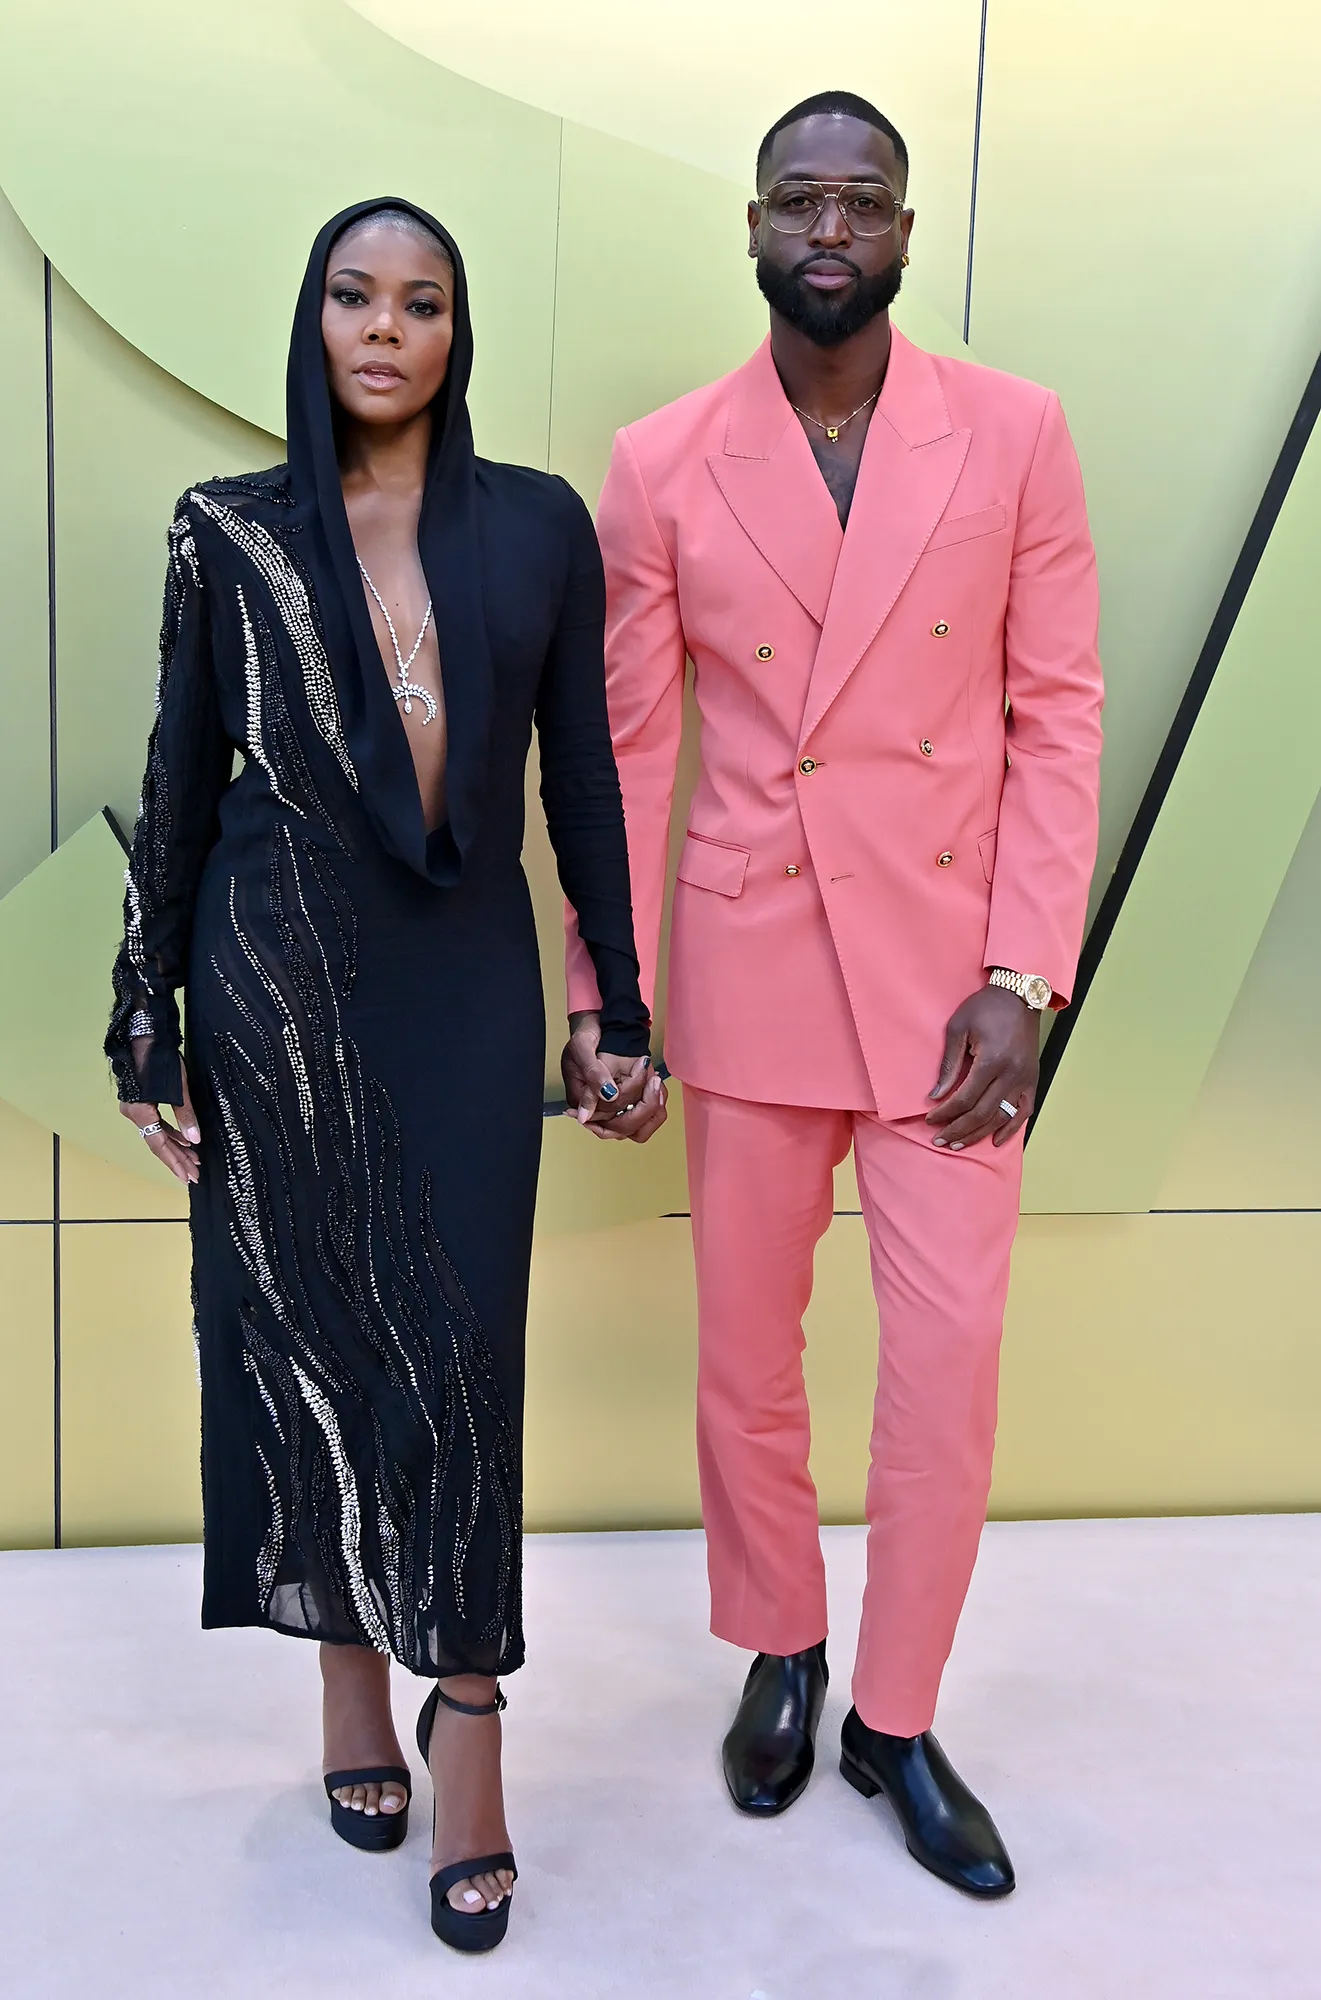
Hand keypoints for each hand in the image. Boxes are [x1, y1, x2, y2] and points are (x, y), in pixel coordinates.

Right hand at [118, 1060, 201, 1183]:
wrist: (145, 1035)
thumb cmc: (161, 1060)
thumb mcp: (179, 1090)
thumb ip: (186, 1116)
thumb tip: (195, 1140)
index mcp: (139, 1113)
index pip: (159, 1145)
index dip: (175, 1162)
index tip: (188, 1177)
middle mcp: (133, 1114)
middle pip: (157, 1143)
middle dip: (177, 1159)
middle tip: (194, 1174)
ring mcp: (135, 1107)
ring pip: (156, 1134)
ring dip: (175, 1147)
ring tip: (194, 1159)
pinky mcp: (141, 1100)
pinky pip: (155, 1123)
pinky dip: (170, 1132)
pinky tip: (185, 1139)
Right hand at [561, 1011, 667, 1143]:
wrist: (598, 1029)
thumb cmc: (586, 1036)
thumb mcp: (583, 1047)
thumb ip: (594, 1073)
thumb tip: (608, 1096)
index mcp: (580, 1101)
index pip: (607, 1118)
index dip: (628, 1102)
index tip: (642, 1074)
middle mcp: (597, 1110)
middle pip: (624, 1128)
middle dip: (645, 1105)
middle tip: (653, 1079)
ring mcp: (612, 1109)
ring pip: (638, 1128)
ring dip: (652, 1107)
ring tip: (656, 1081)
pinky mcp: (626, 1104)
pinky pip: (646, 1117)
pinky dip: (656, 1103)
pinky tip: (656, 1084)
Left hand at [926, 985, 1038, 1150]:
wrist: (1019, 995)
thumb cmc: (985, 1008)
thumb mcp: (959, 1028)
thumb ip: (949, 1064)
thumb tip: (937, 1095)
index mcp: (992, 1060)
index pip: (965, 1098)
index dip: (945, 1113)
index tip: (929, 1121)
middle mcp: (1012, 1074)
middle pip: (982, 1113)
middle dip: (958, 1130)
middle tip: (940, 1141)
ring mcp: (1025, 1079)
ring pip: (1002, 1117)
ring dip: (979, 1134)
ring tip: (959, 1144)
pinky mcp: (1033, 1079)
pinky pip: (1024, 1111)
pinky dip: (1011, 1128)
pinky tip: (995, 1140)